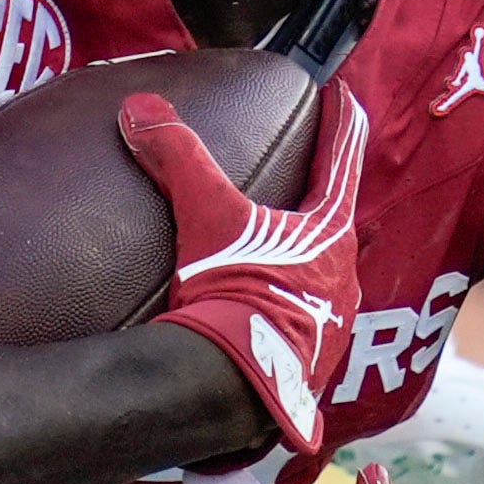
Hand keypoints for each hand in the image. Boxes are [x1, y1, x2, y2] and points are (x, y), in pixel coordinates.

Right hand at [121, 85, 368, 453]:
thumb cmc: (236, 294)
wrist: (237, 386)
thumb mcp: (204, 217)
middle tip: (303, 184)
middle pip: (335, 225)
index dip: (340, 122)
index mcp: (329, 233)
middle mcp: (343, 277)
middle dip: (318, 204)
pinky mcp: (309, 367)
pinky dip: (283, 312)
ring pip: (322, 279)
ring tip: (275, 258)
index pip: (341, 160)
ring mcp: (331, 326)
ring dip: (302, 265)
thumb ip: (177, 158)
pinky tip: (259, 319)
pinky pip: (301, 326)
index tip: (342, 96)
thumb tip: (140, 109)